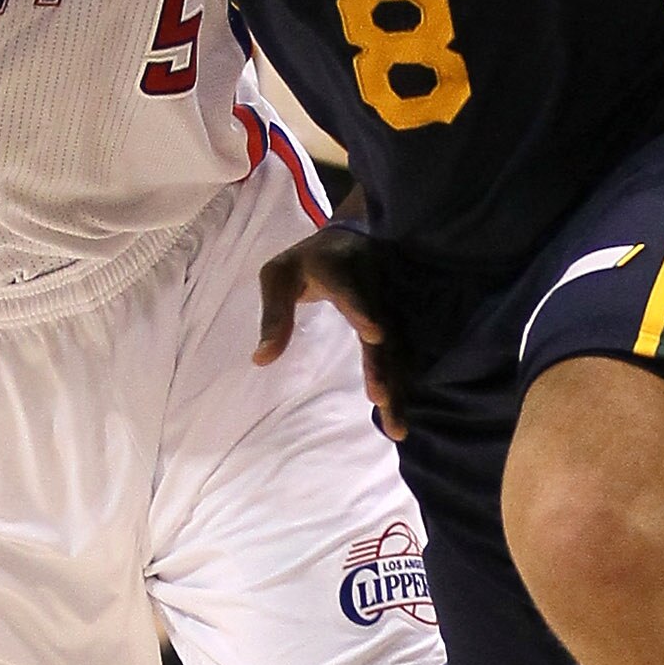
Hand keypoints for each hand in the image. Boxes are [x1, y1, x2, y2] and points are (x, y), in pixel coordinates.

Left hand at [255, 225, 407, 437]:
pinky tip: (400, 420)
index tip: (375, 334)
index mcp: (341, 271)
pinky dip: (402, 388)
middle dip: (383, 367)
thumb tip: (261, 360)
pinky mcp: (399, 324)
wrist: (354, 236)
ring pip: (397, 351)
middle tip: (382, 399)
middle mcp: (374, 290)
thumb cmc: (307, 261)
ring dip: (399, 389)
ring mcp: (391, 307)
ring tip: (396, 428)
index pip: (353, 292)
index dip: (363, 311)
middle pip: (383, 332)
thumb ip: (274, 315)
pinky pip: (401, 358)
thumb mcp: (279, 276)